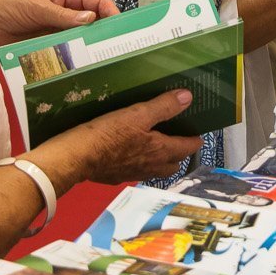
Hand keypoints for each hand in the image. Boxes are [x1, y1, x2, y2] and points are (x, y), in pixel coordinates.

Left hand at [0, 0, 118, 50]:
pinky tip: (81, 67)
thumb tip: (90, 19)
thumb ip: (62, 15)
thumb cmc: (8, 7)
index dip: (109, 10)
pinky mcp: (51, 51)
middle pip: (93, 24)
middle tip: (115, 44)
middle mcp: (67, 17)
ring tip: (100, 58)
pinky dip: (75, 60)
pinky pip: (67, 55)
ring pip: (82, 41)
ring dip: (89, 48)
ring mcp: (59, 35)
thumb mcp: (36, 6)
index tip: (118, 21)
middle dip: (104, 32)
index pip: (95, 1)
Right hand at [39, 89, 203, 186]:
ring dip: (159, 160)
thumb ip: (163, 107)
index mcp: (160, 151)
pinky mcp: (115, 177)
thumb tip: (187, 97)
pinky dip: (139, 163)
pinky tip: (129, 152)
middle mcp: (150, 167)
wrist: (76, 158)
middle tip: (176, 139)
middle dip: (178, 153)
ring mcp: (132, 174)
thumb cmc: (108, 135)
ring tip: (155, 146)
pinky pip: (135, 171)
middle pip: (172, 164)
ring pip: (154, 170)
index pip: (186, 148)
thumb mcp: (137, 114)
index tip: (198, 135)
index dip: (194, 140)